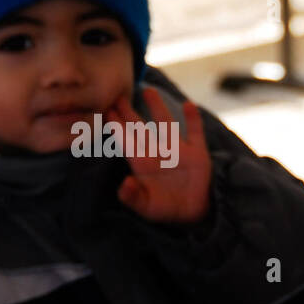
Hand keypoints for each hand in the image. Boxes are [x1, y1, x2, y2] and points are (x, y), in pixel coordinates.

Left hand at [108, 89, 211, 223]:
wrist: (191, 214)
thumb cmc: (163, 209)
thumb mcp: (145, 207)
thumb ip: (132, 197)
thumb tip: (124, 184)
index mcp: (142, 164)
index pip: (126, 141)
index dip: (117, 127)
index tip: (106, 111)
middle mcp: (157, 153)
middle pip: (140, 128)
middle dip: (128, 113)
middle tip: (117, 96)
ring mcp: (177, 150)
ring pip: (165, 124)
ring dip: (157, 107)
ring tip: (148, 90)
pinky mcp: (196, 153)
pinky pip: (195, 132)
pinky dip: (193, 119)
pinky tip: (189, 105)